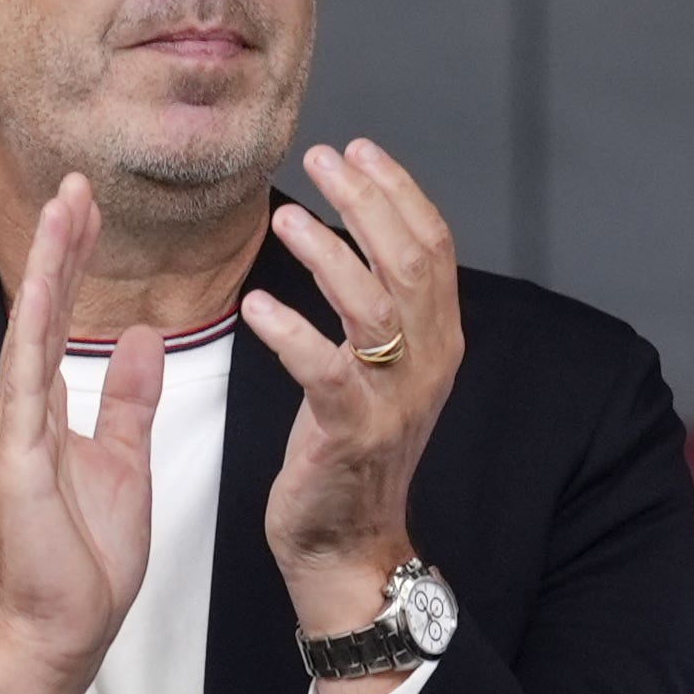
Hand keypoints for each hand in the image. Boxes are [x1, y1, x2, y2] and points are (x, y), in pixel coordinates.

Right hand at [0, 176, 162, 693]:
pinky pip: (27, 379)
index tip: (89, 207)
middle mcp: (17, 410)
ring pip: (28, 331)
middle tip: (77, 183)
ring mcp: (9, 430)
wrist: (61, 628)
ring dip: (47, 268)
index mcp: (41, 411)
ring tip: (65, 210)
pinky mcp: (12, 456)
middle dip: (58, 245)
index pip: (58, 320)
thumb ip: (128, 398)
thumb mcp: (124, 459)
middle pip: (37, 310)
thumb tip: (141, 336)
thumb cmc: (85, 559)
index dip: (73, 262)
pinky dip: (37, 328)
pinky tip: (47, 286)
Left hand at [239, 140, 463, 686]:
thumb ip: (378, 311)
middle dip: (367, 200)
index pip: (432, 244)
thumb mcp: (377, 372)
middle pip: (410, 260)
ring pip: (374, 305)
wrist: (347, 544)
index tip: (358, 148)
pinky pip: (324, 370)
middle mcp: (429, 362)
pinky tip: (256, 302)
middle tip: (323, 158)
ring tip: (283, 216)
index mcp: (438, 340)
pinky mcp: (351, 433)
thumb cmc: (347, 453)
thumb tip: (358, 237)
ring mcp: (394, 399)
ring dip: (328, 253)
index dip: (398, 190)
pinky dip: (290, 331)